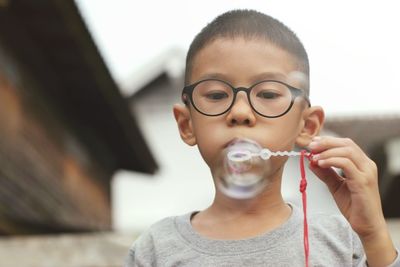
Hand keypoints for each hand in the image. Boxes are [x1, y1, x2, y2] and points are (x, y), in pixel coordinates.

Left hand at [308, 136, 396, 265]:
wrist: (366, 226)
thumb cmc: (354, 206)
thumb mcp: (335, 186)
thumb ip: (325, 173)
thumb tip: (311, 161)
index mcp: (362, 164)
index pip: (345, 144)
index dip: (328, 141)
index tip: (312, 144)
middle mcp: (367, 165)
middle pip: (346, 144)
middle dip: (326, 143)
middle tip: (310, 147)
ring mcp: (367, 172)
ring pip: (347, 151)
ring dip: (327, 152)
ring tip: (314, 157)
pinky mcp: (363, 182)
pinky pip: (346, 164)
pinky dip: (331, 161)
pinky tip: (320, 164)